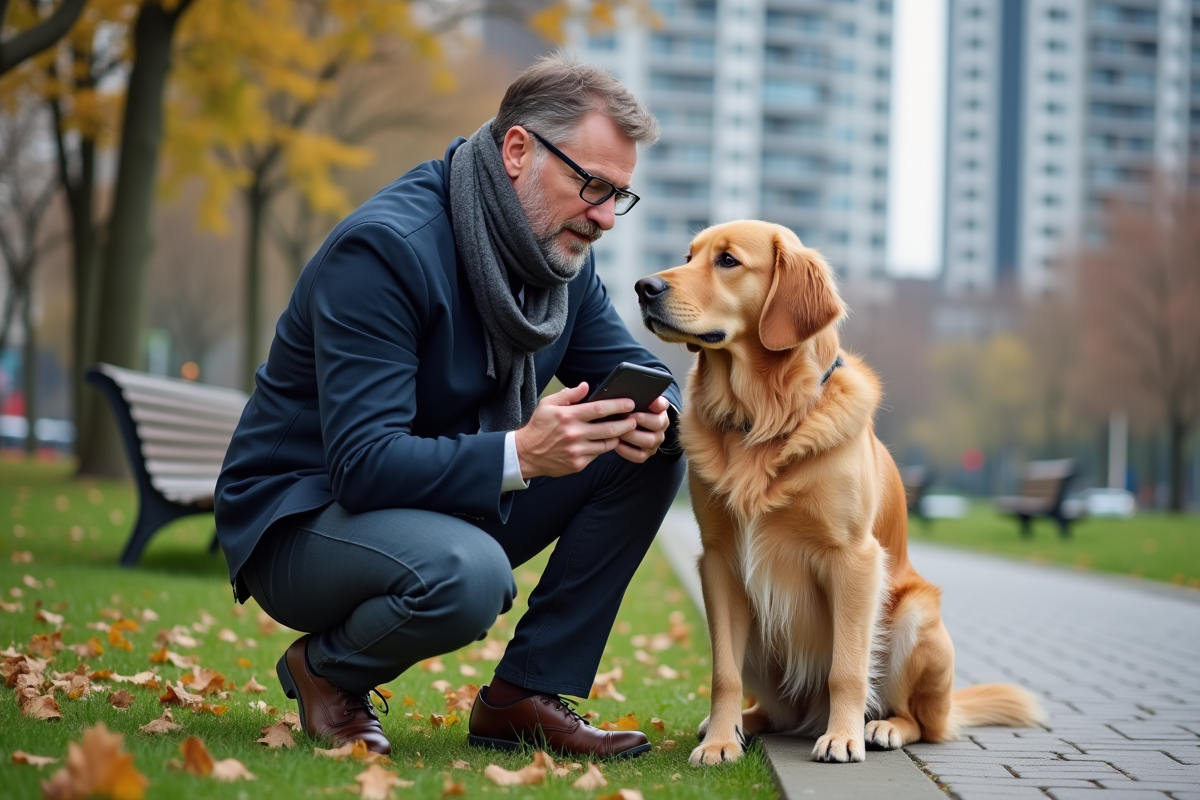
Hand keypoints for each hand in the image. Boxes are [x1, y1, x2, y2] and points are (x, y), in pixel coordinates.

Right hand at [514, 383, 638, 478]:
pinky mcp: (578, 464)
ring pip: (607, 444)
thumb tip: (586, 386)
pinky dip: (603, 448)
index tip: (630, 403)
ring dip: (617, 437)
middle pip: (609, 428)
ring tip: (623, 430)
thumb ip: (568, 394)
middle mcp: (574, 434)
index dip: (618, 405)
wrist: (526, 454)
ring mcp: (577, 451)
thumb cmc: (539, 427)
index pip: (599, 409)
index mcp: (568, 416)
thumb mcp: (548, 404)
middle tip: (634, 419)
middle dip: (626, 423)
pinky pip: (597, 455)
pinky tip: (605, 442)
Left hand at [616, 395, 668, 463]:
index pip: (662, 405)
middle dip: (641, 421)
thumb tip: (638, 392)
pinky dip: (627, 451)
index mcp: (660, 410)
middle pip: (657, 424)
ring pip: (648, 441)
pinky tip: (617, 444)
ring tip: (619, 431)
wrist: (627, 424)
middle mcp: (661, 426)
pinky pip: (639, 456)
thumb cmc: (629, 410)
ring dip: (632, 436)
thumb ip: (636, 395)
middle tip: (626, 417)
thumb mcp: (633, 400)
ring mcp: (654, 441)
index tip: (648, 401)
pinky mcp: (646, 454)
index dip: (657, 403)